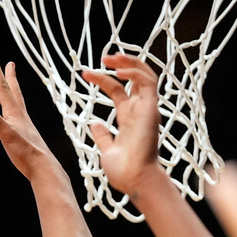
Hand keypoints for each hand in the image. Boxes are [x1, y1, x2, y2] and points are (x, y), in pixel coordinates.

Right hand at [0, 53, 57, 180]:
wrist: (43, 167)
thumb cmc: (24, 152)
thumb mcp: (5, 133)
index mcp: (14, 112)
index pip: (2, 88)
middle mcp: (21, 115)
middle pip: (14, 91)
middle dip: (9, 76)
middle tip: (10, 63)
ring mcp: (25, 125)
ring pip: (19, 103)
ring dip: (15, 91)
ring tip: (13, 86)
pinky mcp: (27, 135)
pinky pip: (20, 116)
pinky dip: (17, 110)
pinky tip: (17, 115)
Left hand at [81, 53, 163, 196]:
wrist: (133, 179)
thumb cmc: (123, 170)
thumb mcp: (107, 149)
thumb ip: (103, 136)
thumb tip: (94, 124)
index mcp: (129, 118)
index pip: (118, 90)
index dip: (103, 79)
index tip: (85, 73)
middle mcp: (139, 110)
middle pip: (133, 78)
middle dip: (120, 64)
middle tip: (102, 57)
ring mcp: (147, 108)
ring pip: (145, 74)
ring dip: (128, 63)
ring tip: (110, 58)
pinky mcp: (151, 108)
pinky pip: (148, 82)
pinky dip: (135, 73)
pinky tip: (118, 72)